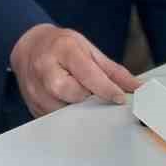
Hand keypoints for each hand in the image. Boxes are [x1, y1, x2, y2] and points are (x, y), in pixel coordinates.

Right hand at [9, 23, 142, 117]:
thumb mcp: (88, 49)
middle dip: (89, 97)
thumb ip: (112, 70)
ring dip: (79, 109)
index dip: (106, 89)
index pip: (87, 74)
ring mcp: (35, 90)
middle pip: (74, 94)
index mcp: (63, 50)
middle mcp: (45, 70)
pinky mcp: (32, 106)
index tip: (120, 98)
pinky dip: (67, 115)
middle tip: (95, 93)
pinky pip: (55, 119)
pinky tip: (69, 103)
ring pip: (64, 111)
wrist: (29, 47)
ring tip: (80, 96)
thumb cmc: (60, 46)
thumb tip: (136, 87)